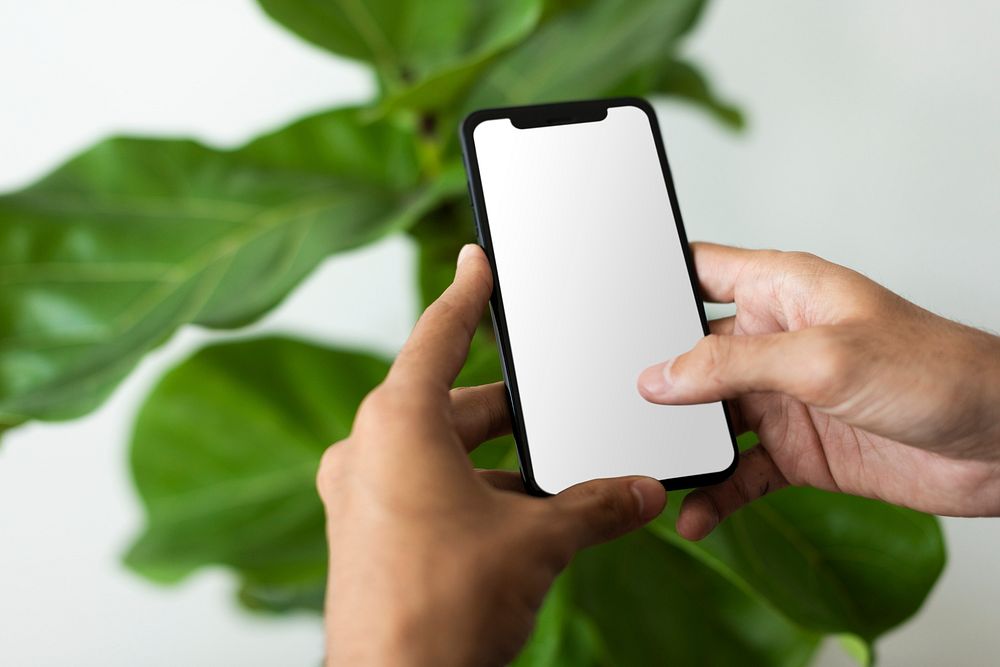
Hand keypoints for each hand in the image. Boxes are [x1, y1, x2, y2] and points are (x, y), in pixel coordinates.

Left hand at [319, 244, 665, 666]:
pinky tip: (518, 517)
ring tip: (555, 478)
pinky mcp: (363, 531)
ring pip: (439, 451)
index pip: (438, 335)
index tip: (475, 260)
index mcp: (397, 423)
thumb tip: (641, 493)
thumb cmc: (445, 608)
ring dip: (496, 460)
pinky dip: (469, 490)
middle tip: (557, 403)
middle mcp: (367, 448)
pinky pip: (422, 487)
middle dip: (512, 409)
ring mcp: (359, 493)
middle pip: (450, 402)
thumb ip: (595, 507)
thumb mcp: (537, 542)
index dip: (465, 293)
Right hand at [638, 243, 999, 539]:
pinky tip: (696, 515)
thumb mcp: (822, 358)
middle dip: (652, 377)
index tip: (606, 304)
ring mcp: (782, 397)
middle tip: (613, 404)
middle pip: (689, 353)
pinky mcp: (797, 450)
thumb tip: (659, 379)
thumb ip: (732, 367)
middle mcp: (773, 340)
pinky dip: (716, 492)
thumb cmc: (936, 371)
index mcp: (780, 292)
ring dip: (681, 444)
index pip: (698, 270)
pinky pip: (740, 471)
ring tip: (648, 466)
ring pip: (708, 418)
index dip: (652, 280)